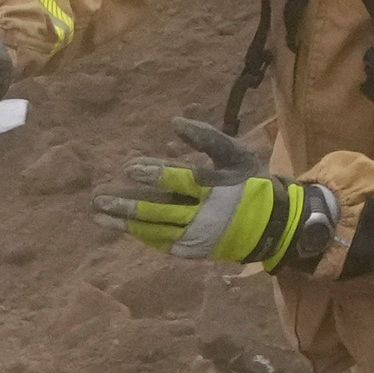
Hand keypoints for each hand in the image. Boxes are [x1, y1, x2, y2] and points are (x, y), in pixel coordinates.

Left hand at [99, 118, 338, 272]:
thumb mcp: (237, 154)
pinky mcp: (193, 250)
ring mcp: (197, 236)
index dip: (155, 174)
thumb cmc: (252, 183)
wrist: (275, 226)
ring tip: (98, 216)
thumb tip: (175, 122)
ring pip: (154, 230)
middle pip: (159, 211)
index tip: (129, 168)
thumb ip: (207, 138)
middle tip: (98, 198)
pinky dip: (141, 235)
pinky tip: (119, 227)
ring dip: (124, 224)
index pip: (180, 181)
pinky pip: (162, 243)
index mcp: (215, 188)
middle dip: (126, 205)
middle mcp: (203, 215)